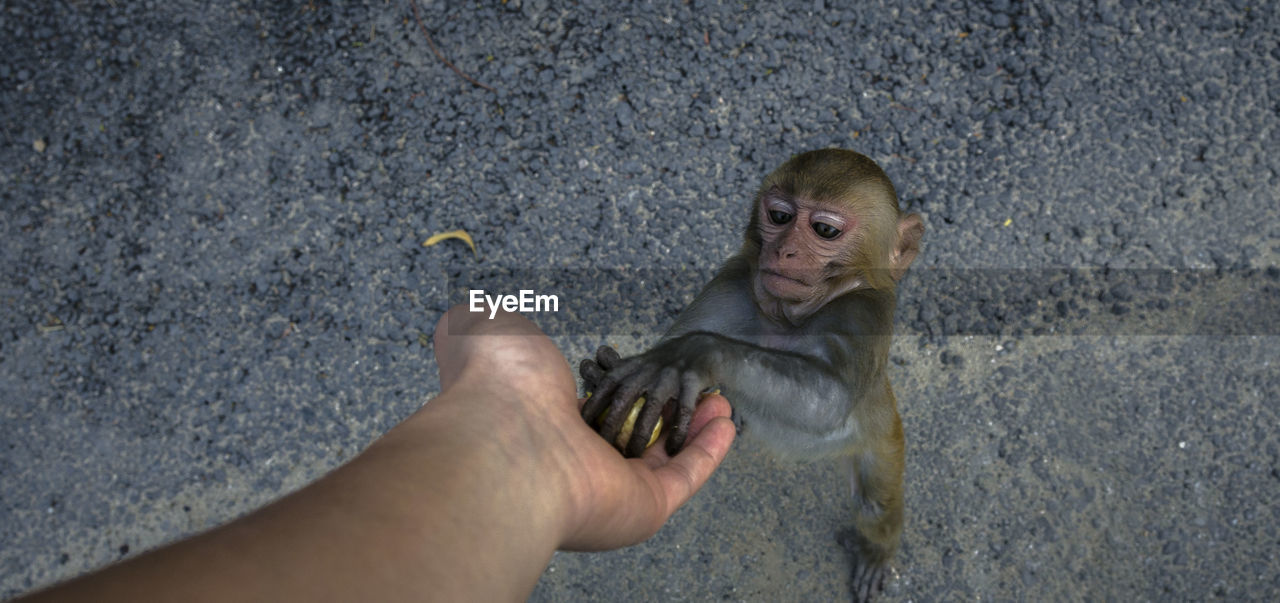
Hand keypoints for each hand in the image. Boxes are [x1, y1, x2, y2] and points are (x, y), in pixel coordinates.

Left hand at [433, 306, 734, 550]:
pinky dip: (710, 451)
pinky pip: (686, 476)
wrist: (505, 439)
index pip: (598, 414)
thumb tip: (481, 309)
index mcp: (550, 429)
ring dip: (698, 428)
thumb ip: (491, 322)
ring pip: (667, 458)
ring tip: (722, 400)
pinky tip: (727, 420)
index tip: (655, 372)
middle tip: (701, 388)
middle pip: (639, 439)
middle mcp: (581, 463)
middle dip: (672, 413)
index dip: (631, 395)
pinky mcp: (645, 505)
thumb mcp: (496, 335)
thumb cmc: (498, 385)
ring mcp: (613, 487)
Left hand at [579, 335, 717, 456]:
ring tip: (634, 456)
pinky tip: (672, 449)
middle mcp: (647, 367)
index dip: (591, 406)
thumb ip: (615, 384)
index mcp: (630, 366)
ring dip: (641, 433)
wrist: (703, 343)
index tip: (579, 429)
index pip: (604, 384)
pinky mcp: (695, 378)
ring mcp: (671, 372)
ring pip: (651, 405)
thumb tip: (582, 408)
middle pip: (624, 396)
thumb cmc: (664, 366)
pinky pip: (684, 409)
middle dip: (612, 424)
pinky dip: (678, 431)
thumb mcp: (637, 367)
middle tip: (603, 451)